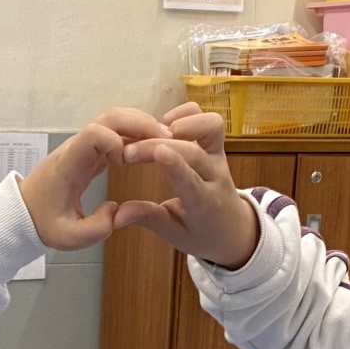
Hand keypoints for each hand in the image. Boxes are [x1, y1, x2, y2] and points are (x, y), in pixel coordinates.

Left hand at [19, 108, 171, 251]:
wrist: (23, 212)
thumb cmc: (42, 223)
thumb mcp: (69, 237)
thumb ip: (97, 228)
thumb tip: (118, 211)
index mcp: (69, 165)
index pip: (93, 134)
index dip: (116, 142)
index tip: (125, 163)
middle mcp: (76, 148)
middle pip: (110, 117)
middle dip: (140, 123)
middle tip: (167, 139)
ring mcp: (83, 147)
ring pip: (114, 120)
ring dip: (141, 125)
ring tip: (165, 141)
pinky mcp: (90, 152)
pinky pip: (114, 133)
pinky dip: (135, 135)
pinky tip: (151, 147)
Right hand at [110, 103, 261, 268]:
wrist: (232, 228)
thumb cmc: (200, 232)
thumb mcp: (173, 234)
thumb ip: (147, 219)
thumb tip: (116, 216)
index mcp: (204, 203)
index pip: (192, 182)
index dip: (175, 165)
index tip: (158, 152)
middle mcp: (215, 174)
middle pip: (191, 151)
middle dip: (156, 146)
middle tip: (125, 152)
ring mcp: (218, 155)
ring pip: (210, 126)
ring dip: (180, 122)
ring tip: (153, 135)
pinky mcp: (216, 143)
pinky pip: (206, 118)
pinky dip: (186, 115)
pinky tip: (165, 127)